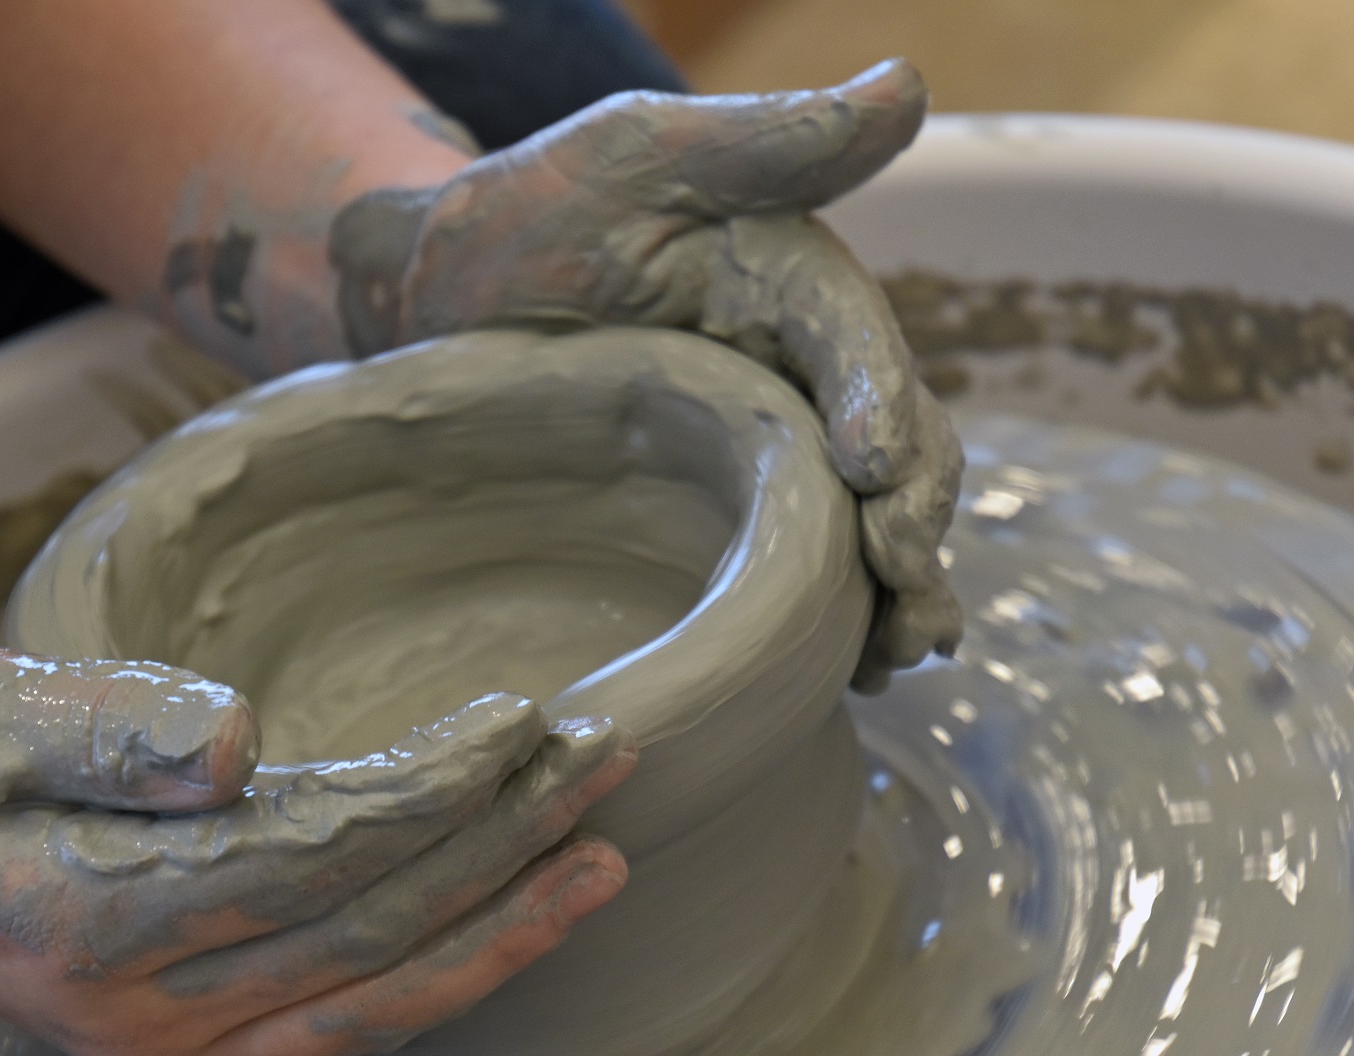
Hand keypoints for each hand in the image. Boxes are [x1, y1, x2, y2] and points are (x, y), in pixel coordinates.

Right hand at [0, 646, 632, 1055]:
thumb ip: (108, 732)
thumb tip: (235, 745)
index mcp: (96, 914)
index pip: (318, 854)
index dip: (435, 790)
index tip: (526, 721)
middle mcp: (148, 1010)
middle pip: (372, 929)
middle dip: (503, 844)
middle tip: (604, 760)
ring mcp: (178, 1045)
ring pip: (381, 1001)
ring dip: (503, 926)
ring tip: (602, 855)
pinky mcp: (199, 1042)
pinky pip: (350, 1022)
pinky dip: (443, 972)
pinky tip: (511, 922)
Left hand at [330, 59, 962, 689]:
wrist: (440, 300)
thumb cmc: (532, 212)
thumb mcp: (638, 155)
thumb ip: (770, 137)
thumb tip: (911, 84)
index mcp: (793, 284)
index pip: (859, 343)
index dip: (883, 402)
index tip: (876, 468)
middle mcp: (806, 371)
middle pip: (898, 445)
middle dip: (913, 518)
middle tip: (907, 586)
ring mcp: (774, 448)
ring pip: (868, 521)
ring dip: (899, 589)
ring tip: (899, 654)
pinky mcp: (734, 512)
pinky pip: (806, 565)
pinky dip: (839, 618)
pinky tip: (854, 674)